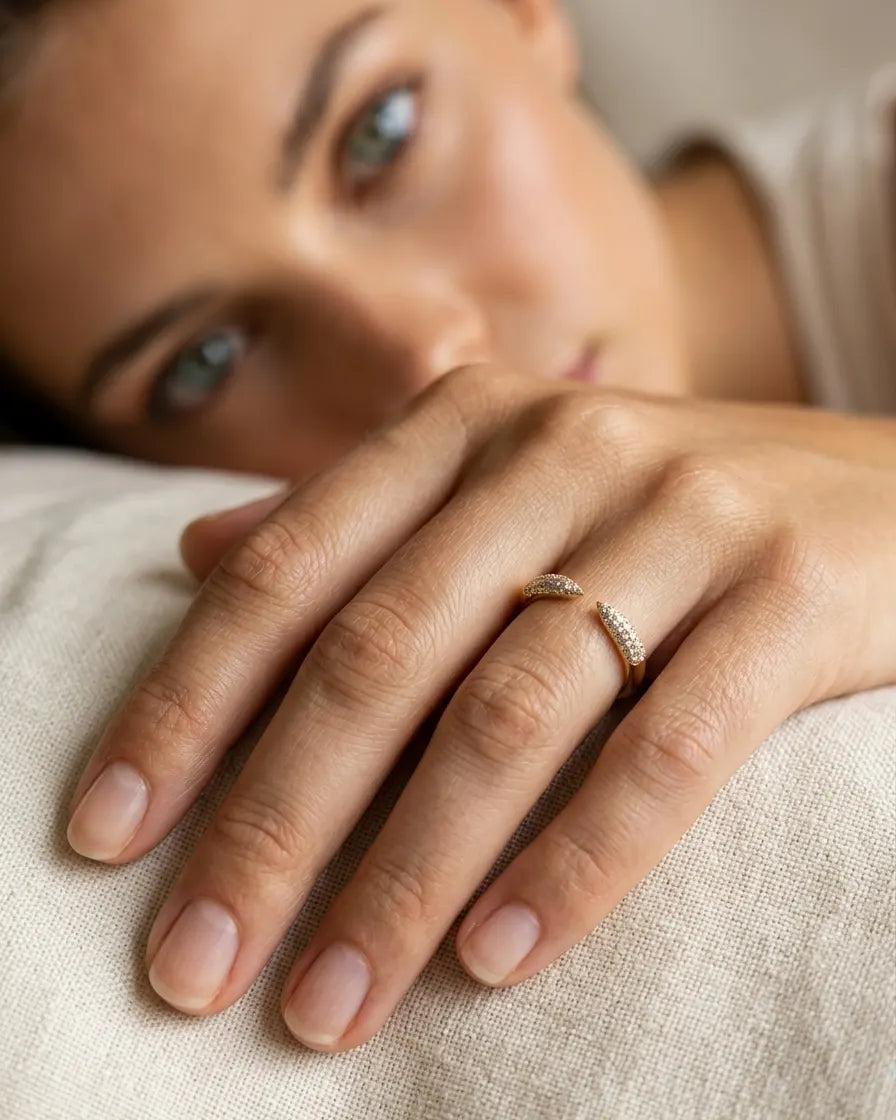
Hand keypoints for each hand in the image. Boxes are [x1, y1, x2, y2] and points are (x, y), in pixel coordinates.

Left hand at [65, 364, 895, 1050]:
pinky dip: (579, 860)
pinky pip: (667, 745)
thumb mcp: (502, 485)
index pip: (286, 573)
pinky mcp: (792, 592)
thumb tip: (200, 553)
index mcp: (465, 428)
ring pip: (507, 714)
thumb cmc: (663, 509)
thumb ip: (358, 518)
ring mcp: (683, 517)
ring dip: (405, 874)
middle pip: (376, 655)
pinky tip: (502, 958)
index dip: (183, 707)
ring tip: (329, 1003)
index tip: (104, 835)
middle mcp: (559, 454)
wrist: (882, 486)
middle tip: (195, 965)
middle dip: (271, 822)